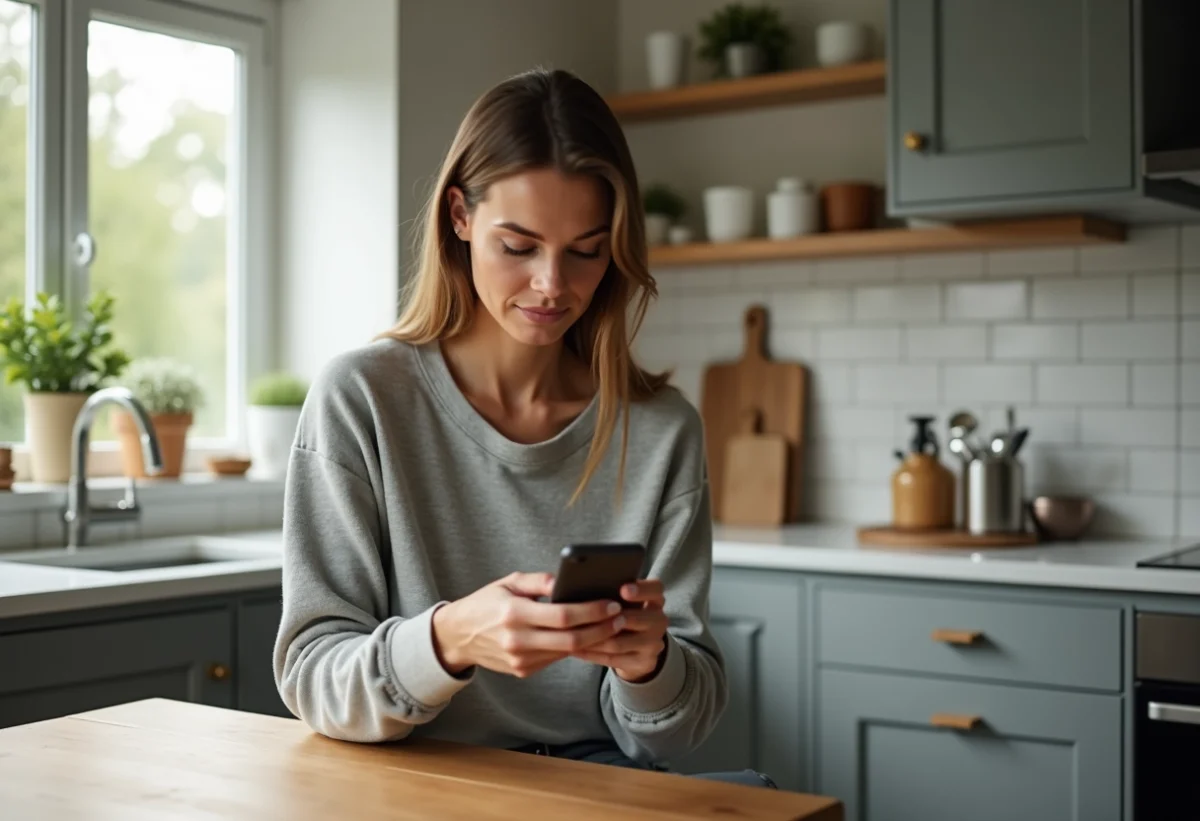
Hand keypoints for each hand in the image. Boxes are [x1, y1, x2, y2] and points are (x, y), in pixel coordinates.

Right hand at [432, 572, 626, 678]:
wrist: (458, 636)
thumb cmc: (486, 603)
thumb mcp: (508, 582)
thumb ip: (539, 581)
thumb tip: (567, 581)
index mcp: (514, 614)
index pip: (563, 616)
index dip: (592, 612)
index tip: (611, 604)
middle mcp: (517, 640)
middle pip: (571, 640)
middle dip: (601, 629)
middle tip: (620, 617)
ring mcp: (520, 660)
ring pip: (566, 653)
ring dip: (593, 641)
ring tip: (611, 626)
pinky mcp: (522, 671)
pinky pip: (555, 659)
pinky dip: (574, 649)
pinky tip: (589, 636)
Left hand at [570, 580, 668, 682]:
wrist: (638, 649)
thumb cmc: (623, 615)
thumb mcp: (623, 602)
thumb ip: (608, 591)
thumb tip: (570, 582)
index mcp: (655, 600)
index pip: (656, 589)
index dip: (641, 589)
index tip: (623, 589)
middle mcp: (659, 621)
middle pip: (639, 618)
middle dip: (612, 618)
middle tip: (589, 616)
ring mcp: (653, 644)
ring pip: (620, 643)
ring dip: (594, 639)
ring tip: (573, 634)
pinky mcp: (644, 663)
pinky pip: (613, 659)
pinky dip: (592, 654)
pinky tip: (576, 649)